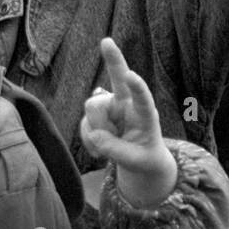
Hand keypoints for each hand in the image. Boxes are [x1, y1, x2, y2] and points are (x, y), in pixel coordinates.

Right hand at [80, 38, 177, 207]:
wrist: (140, 159)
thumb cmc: (146, 157)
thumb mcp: (137, 161)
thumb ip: (116, 151)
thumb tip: (93, 138)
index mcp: (144, 113)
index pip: (138, 94)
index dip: (131, 81)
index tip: (124, 67)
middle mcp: (124, 103)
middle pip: (99, 102)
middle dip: (96, 119)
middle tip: (104, 144)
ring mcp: (108, 106)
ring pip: (88, 111)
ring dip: (94, 132)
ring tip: (109, 147)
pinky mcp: (96, 113)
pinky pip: (82, 123)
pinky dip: (89, 138)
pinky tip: (100, 145)